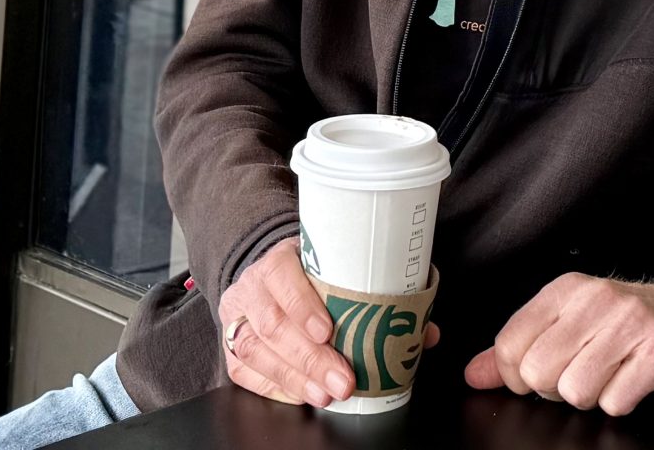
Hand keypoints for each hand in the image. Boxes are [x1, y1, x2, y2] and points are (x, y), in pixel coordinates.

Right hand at [216, 235, 439, 407]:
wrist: (268, 272)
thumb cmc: (310, 272)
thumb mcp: (337, 268)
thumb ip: (376, 294)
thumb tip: (423, 333)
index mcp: (278, 259)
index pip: (281, 276)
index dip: (303, 305)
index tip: (328, 330)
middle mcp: (251, 287)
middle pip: (273, 324)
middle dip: (310, 357)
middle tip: (343, 380)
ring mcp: (237, 317)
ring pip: (256, 351)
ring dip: (295, 378)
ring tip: (325, 393)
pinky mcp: (230, 346)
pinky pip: (244, 372)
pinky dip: (275, 387)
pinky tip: (301, 394)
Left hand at [466, 276, 653, 416]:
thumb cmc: (628, 322)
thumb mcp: (570, 323)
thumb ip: (517, 349)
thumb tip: (474, 374)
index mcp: (565, 290)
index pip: (511, 343)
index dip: (517, 376)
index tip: (538, 375)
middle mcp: (594, 299)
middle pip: (540, 372)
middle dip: (556, 388)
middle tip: (582, 372)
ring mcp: (629, 322)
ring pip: (576, 390)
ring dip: (592, 395)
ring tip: (610, 374)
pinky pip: (616, 401)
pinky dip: (622, 401)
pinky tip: (633, 379)